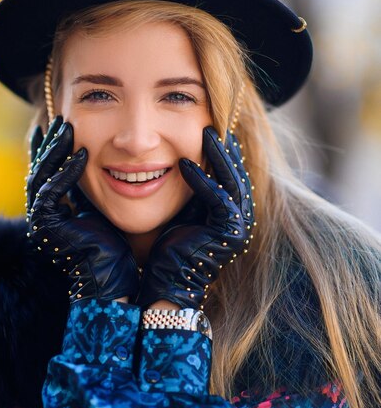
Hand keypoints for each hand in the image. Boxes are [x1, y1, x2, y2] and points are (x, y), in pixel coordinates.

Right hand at [27, 117, 139, 302]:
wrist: (114, 283)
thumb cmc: (116, 250)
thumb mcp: (102, 212)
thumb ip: (95, 192)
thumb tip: (104, 165)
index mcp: (53, 213)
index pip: (47, 174)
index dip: (53, 150)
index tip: (64, 127)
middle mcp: (40, 217)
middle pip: (38, 170)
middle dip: (50, 144)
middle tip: (62, 119)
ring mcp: (39, 222)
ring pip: (39, 175)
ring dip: (54, 150)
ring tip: (68, 126)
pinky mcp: (44, 226)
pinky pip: (49, 190)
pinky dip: (64, 170)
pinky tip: (81, 153)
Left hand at [137, 126, 253, 308]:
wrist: (166, 284)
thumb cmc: (168, 249)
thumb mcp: (183, 212)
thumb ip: (192, 190)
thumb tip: (183, 158)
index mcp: (231, 214)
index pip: (232, 174)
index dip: (223, 151)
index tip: (209, 127)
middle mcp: (241, 219)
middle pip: (238, 174)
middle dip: (226, 147)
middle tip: (213, 123)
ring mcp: (239, 227)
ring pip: (233, 182)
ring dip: (218, 156)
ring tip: (205, 133)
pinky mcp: (230, 234)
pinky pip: (218, 199)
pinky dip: (203, 180)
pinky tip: (185, 164)